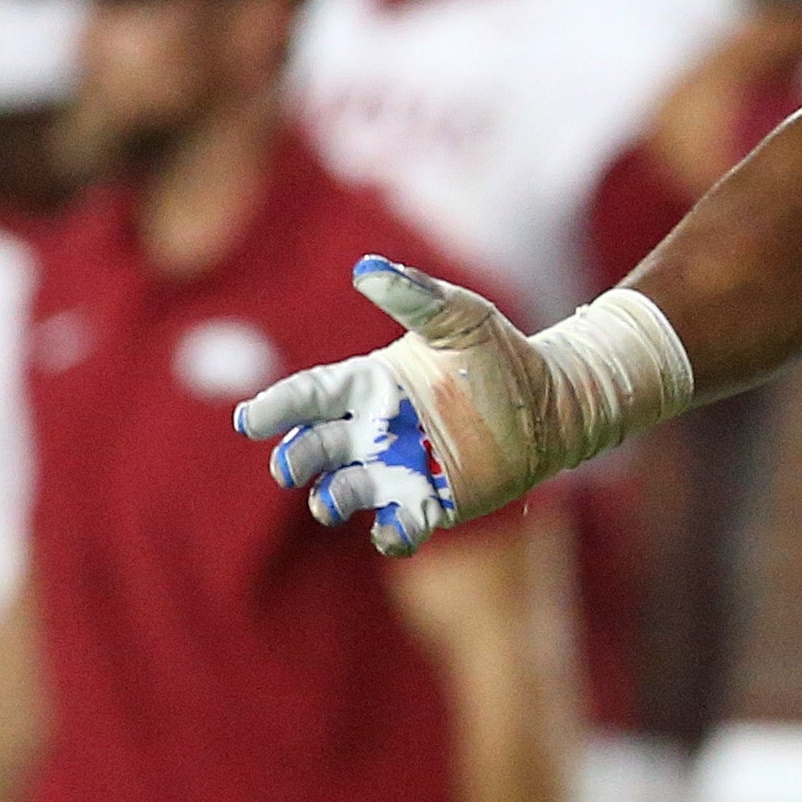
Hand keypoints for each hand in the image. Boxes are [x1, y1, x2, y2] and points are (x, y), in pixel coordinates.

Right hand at [236, 260, 565, 555]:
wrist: (550, 405)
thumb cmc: (500, 356)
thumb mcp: (461, 319)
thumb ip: (415, 298)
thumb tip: (368, 269)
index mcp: (368, 386)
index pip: (310, 395)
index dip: (278, 407)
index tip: (251, 420)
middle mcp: (371, 432)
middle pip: (316, 448)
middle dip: (297, 459)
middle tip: (289, 467)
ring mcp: (396, 471)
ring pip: (345, 492)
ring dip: (331, 499)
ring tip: (329, 502)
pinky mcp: (429, 503)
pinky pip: (399, 526)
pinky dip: (393, 532)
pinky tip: (394, 530)